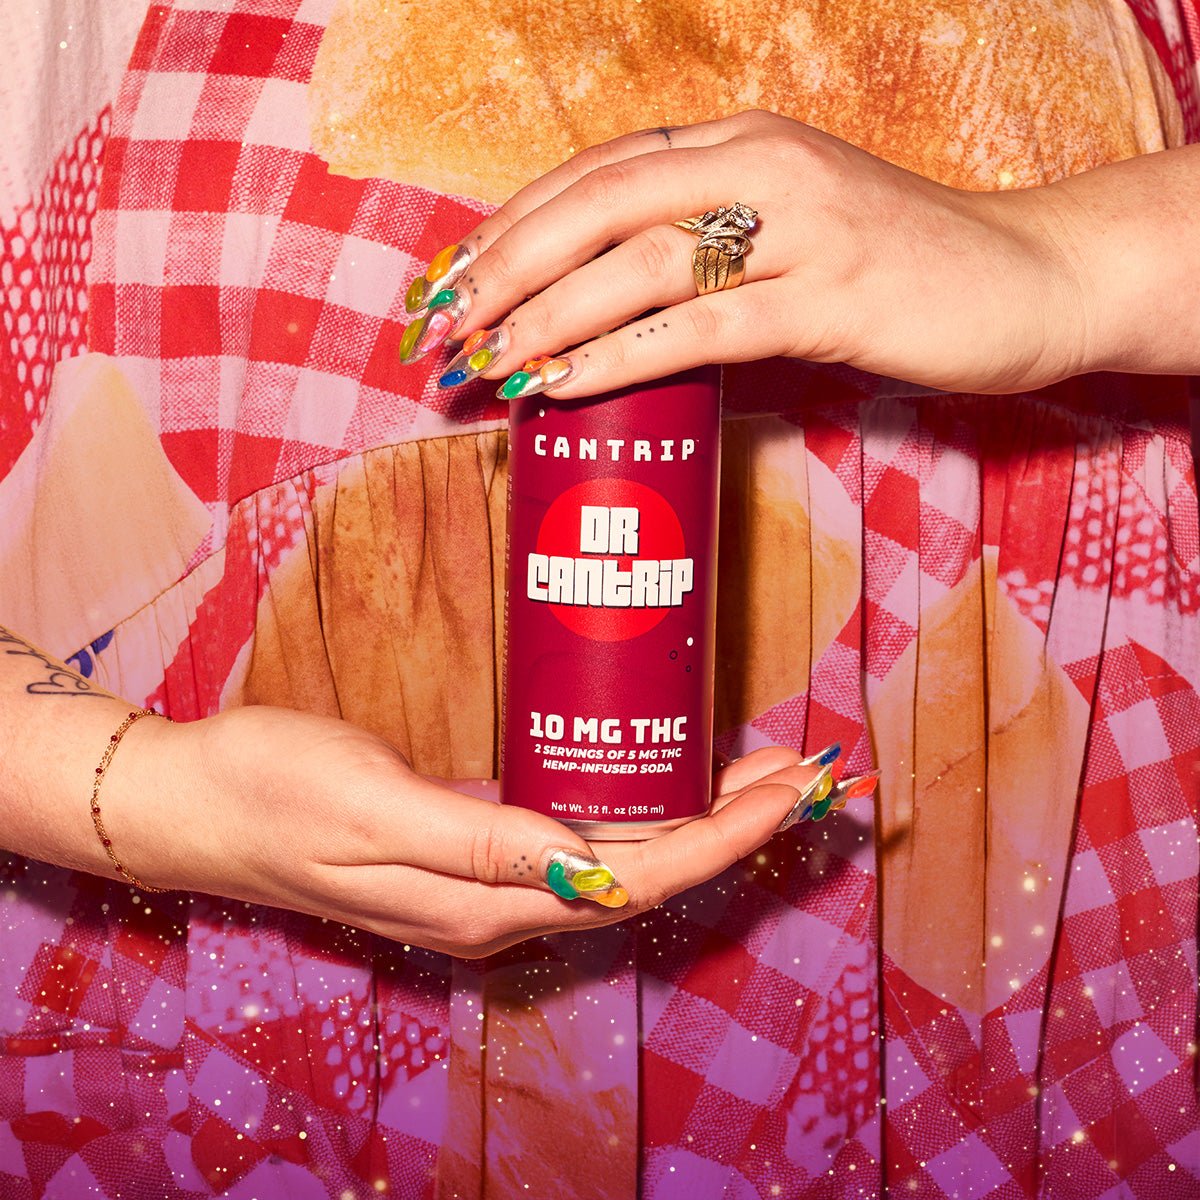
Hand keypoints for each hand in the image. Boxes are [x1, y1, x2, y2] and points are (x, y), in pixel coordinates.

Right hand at [112, 705, 836, 956]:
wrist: (200, 803)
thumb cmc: (275, 792)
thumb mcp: (373, 810)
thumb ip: (481, 842)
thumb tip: (589, 863)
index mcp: (488, 901)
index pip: (639, 874)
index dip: (723, 837)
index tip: (790, 793)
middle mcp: (501, 903)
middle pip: (648, 870)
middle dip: (734, 826)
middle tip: (803, 773)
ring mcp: (487, 878)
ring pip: (623, 853)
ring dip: (697, 816)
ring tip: (759, 771)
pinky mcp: (471, 844)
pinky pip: (581, 833)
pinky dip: (637, 805)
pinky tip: (658, 776)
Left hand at [399, 109, 1086, 395]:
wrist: (1030, 278)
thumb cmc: (899, 268)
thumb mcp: (792, 237)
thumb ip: (708, 257)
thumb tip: (609, 320)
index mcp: (741, 143)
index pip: (596, 172)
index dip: (512, 222)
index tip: (450, 276)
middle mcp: (760, 164)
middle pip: (597, 203)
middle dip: (503, 264)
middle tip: (439, 325)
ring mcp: (798, 226)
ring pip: (638, 262)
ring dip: (544, 313)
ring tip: (480, 360)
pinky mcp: (830, 296)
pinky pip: (698, 327)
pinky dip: (617, 356)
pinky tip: (558, 384)